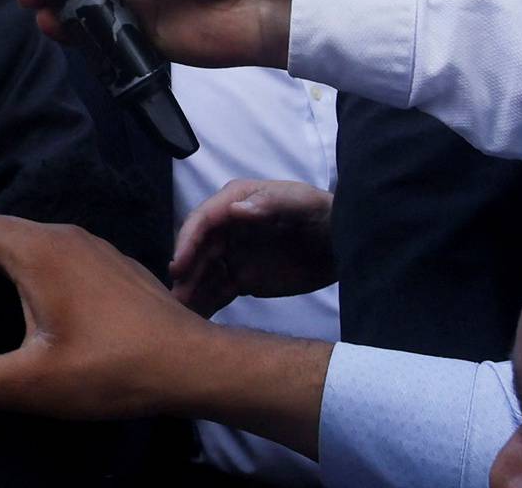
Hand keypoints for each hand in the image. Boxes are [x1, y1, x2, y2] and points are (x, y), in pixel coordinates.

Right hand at [0, 208, 212, 420]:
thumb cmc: (111, 368)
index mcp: (35, 250)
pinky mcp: (113, 264)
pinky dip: (28, 262)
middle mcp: (62, 235)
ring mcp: (92, 246)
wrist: (196, 365)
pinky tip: (30, 297)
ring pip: (28, 237)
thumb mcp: (30, 383)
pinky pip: (56, 251)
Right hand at [171, 179, 335, 316]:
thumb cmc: (322, 214)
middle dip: (185, 272)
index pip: (204, 220)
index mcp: (235, 202)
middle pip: (198, 250)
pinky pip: (218, 291)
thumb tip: (235, 210)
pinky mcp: (243, 280)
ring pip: (203, 273)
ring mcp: (233, 256)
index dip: (188, 242)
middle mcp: (226, 228)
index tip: (179, 265)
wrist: (346, 244)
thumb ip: (270, 203)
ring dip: (190, 290)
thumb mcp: (300, 202)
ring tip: (179, 313)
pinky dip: (205, 304)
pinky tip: (195, 320)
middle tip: (174, 296)